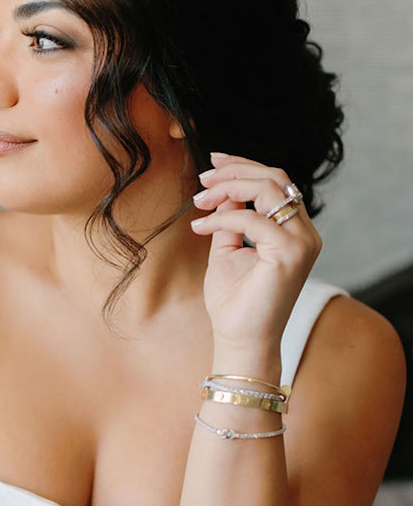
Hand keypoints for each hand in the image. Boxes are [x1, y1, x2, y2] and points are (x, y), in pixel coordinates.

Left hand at [190, 153, 321, 350]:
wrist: (240, 340)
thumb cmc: (234, 302)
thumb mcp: (227, 250)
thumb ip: (229, 219)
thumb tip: (223, 191)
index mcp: (294, 231)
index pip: (276, 183)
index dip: (243, 167)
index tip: (212, 165)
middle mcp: (305, 234)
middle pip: (275, 177)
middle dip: (234, 171)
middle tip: (202, 179)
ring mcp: (302, 242)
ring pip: (269, 188)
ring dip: (228, 187)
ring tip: (199, 200)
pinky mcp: (290, 253)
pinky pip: (252, 218)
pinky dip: (222, 216)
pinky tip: (199, 227)